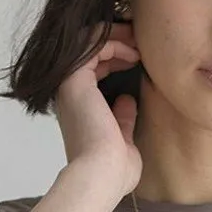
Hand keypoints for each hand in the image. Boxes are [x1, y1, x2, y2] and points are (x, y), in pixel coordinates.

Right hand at [52, 21, 142, 199]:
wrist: (102, 175)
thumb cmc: (114, 170)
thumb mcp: (123, 140)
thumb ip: (123, 120)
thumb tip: (127, 101)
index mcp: (80, 108)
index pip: (95, 70)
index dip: (117, 58)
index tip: (139, 59)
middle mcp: (70, 94)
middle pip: (90, 51)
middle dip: (117, 41)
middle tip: (141, 42)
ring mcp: (70, 85)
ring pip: (89, 42)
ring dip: (116, 36)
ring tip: (139, 41)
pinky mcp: (75, 79)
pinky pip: (91, 45)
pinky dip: (113, 42)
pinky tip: (133, 53)